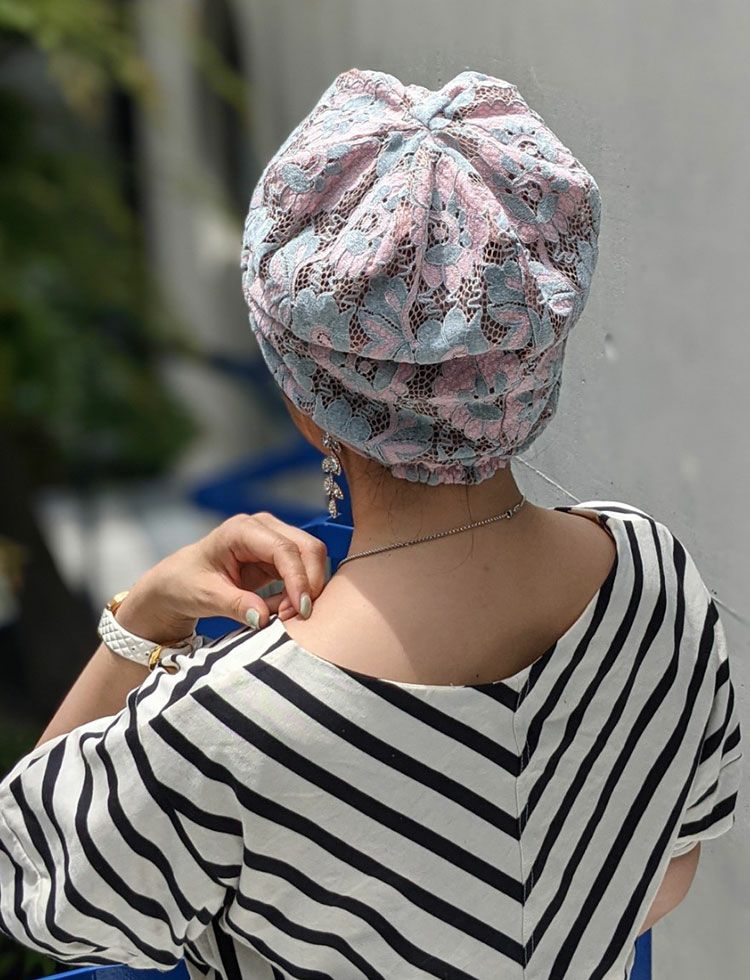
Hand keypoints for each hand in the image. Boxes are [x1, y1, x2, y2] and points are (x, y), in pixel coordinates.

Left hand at [113, 512, 328, 645]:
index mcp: (241, 530)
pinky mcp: (278, 556)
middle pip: (307, 548)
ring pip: (310, 559)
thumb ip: (236, 605)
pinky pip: (302, 572)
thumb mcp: (206, 597)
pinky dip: (298, 592)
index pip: (284, 549)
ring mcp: (273, 539)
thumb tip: (264, 618)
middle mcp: (262, 528)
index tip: (301, 609)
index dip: (299, 578)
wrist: (178, 582)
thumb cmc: (185, 583)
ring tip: (283, 614)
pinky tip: (280, 608)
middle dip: (309, 583)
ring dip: (305, 589)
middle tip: (295, 616)